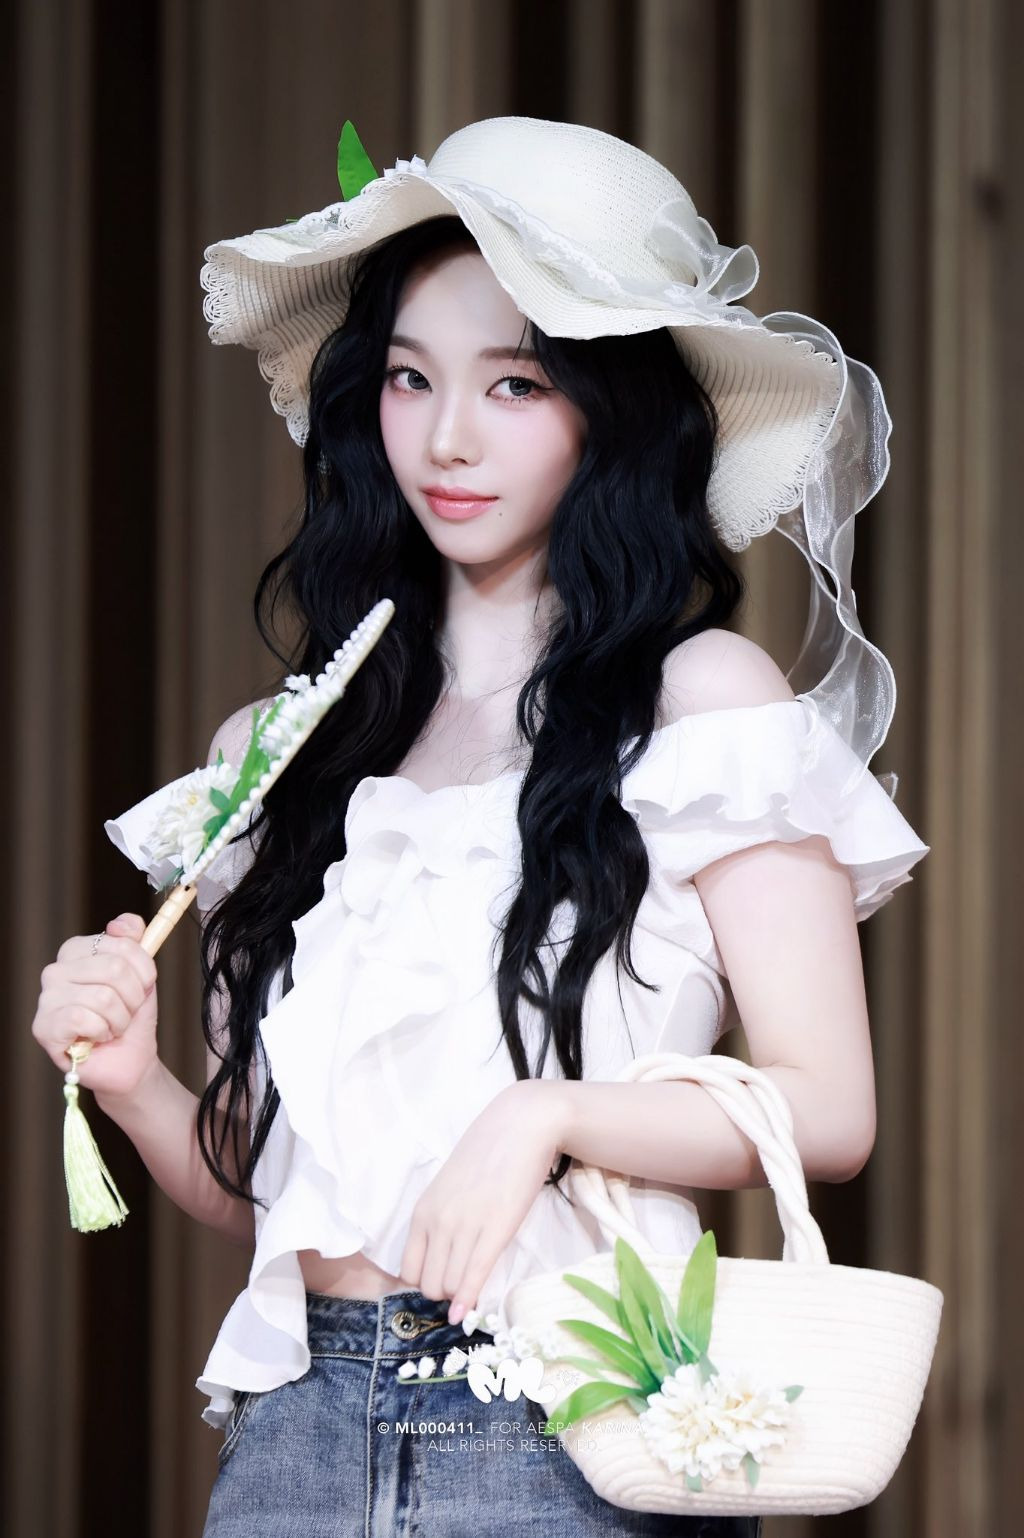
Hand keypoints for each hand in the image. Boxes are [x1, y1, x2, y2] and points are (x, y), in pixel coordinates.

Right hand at [31, 913, 159, 1101]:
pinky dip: (102, 1032)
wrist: (130, 1060)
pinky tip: (97, 1038)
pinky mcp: (43, 1027)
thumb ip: (134, 941)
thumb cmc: (132, 1016)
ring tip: (112, 1027)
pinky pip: (82, 1018)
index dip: (144, 969)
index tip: (144, 985)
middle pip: (115, 968)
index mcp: (77, 951)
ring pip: (103, 996)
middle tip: (127, 1011)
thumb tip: (121, 923)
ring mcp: (46, 998)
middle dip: (133, 997)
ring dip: (119, 1019)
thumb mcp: (142, 974)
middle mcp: (56, 970)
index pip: (121, 942)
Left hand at [398, 1079, 567, 1325]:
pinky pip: (474, 1277)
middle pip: (429, 1284)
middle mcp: (438, 1222)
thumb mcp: (449, 1186)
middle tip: (460, 1286)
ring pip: (449, 1285)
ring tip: (469, 1292)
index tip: (440, 1282)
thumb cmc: (487, 1153)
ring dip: (458, 1295)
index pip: (408, 1270)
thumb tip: (440, 1253)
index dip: (424, 1282)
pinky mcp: (495, 1230)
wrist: (521, 1126)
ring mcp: (465, 1227)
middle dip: (442, 1292)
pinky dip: (467, 1301)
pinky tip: (465, 1315)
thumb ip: (440, 1217)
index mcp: (423, 1211)